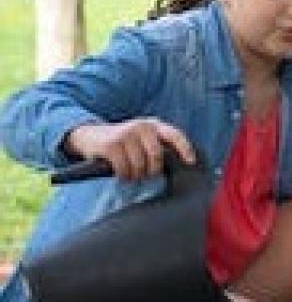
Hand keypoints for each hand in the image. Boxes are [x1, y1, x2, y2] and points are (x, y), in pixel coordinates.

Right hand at [66, 118, 195, 179]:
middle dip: (153, 170)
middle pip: (157, 156)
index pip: (175, 135)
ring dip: (136, 175)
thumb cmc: (123, 141)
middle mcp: (141, 127)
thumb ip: (158, 145)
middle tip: (146, 176)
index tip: (191, 163)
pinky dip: (124, 175)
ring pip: (140, 164)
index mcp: (153, 125)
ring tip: (132, 175)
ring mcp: (125, 134)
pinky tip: (122, 175)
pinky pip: (124, 168)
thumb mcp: (143, 138)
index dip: (185, 149)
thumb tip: (178, 164)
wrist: (90, 135)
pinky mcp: (111, 145)